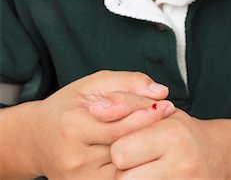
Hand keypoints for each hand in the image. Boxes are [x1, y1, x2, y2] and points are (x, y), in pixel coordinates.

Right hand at [27, 70, 174, 178]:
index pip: (121, 123)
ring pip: (126, 166)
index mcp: (74, 126)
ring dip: (145, 150)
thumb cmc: (68, 106)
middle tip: (170, 119)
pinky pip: (119, 179)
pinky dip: (134, 165)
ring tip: (159, 135)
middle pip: (126, 145)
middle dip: (150, 131)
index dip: (147, 114)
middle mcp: (75, 158)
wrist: (37, 138)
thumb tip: (161, 91)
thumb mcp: (93, 84)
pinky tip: (143, 151)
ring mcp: (80, 179)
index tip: (168, 106)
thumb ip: (127, 82)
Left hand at [110, 109, 228, 178]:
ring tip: (144, 171)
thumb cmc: (181, 131)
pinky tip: (150, 176)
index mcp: (173, 134)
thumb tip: (96, 108)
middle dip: (123, 170)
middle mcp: (182, 163)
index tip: (130, 144)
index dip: (120, 149)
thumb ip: (126, 102)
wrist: (217, 157)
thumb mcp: (158, 110)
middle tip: (138, 161)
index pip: (120, 152)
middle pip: (122, 178)